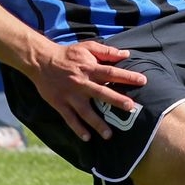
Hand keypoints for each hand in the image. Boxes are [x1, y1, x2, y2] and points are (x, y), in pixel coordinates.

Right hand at [28, 40, 146, 141]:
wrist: (41, 60)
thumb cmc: (68, 54)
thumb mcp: (87, 47)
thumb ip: (107, 51)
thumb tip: (126, 54)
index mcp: (90, 69)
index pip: (111, 73)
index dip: (127, 76)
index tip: (143, 81)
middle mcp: (82, 83)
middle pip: (101, 93)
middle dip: (116, 100)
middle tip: (131, 107)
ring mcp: (70, 95)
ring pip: (85, 111)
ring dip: (97, 123)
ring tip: (109, 135)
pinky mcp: (60, 103)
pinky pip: (70, 118)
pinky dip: (78, 128)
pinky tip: (87, 137)